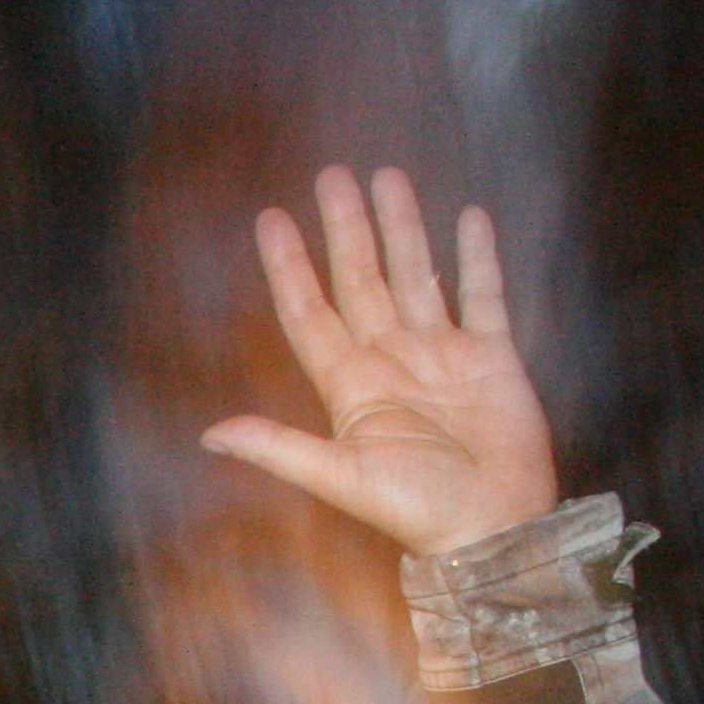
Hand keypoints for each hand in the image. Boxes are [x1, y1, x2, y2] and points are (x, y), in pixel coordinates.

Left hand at [201, 167, 558, 558]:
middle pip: (362, 278)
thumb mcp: (340, 477)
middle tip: (333, 175)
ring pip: (416, 274)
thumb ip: (279, 447)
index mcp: (351, 385)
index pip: (311, 311)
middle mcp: (391, 360)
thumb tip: (211, 434)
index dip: (290, 266)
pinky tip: (468, 218)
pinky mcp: (492, 358)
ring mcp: (442, 355)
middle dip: (347, 228)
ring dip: (402, 228)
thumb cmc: (417, 511)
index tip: (272, 219)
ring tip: (388, 176)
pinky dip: (476, 258)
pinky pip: (482, 295)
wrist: (492, 528)